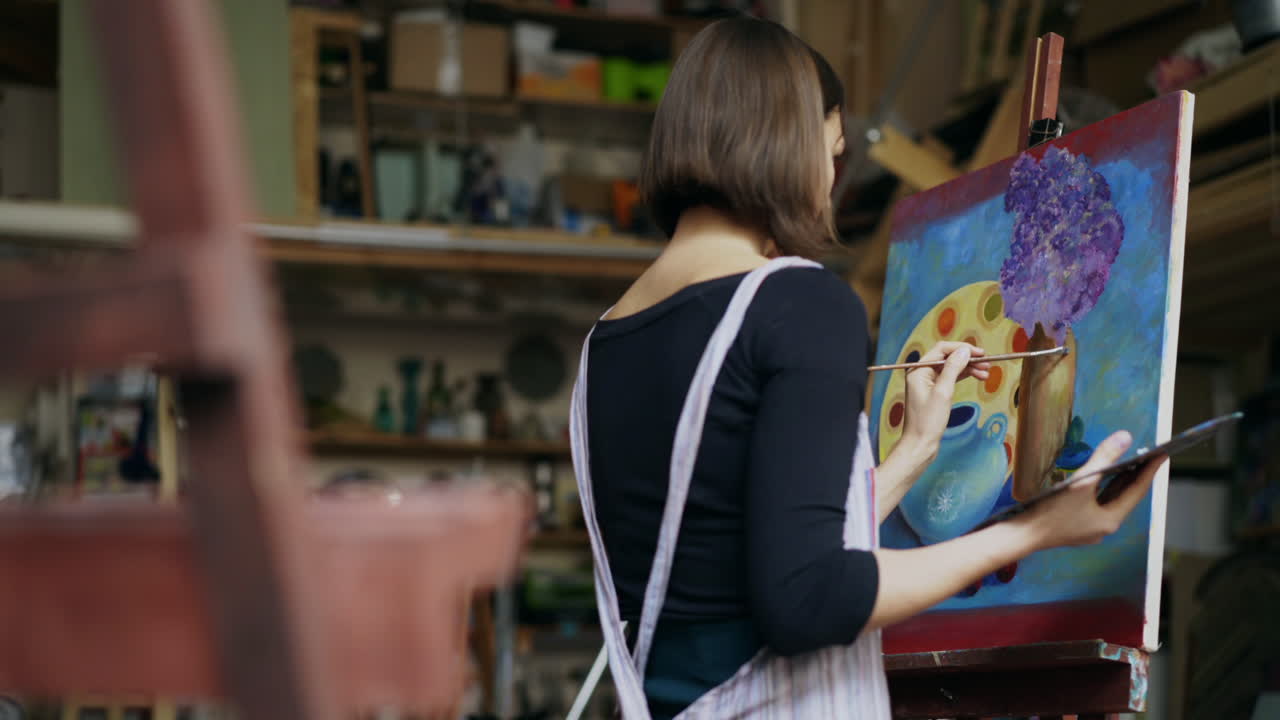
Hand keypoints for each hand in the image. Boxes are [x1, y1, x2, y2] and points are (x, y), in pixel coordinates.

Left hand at [899, 342, 989, 459]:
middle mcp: (921, 373)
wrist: (920, 444)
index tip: (980, 353)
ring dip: (968, 368)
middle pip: (947, 357)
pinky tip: (977, 377)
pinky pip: (950, 378)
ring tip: (986, 372)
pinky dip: (963, 376)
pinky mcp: (933, 392)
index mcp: (918, 370)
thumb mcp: (943, 392)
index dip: (962, 349)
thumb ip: (953, 369)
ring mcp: (927, 383)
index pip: (942, 349)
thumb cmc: (928, 421)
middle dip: (967, 358)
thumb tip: (964, 351)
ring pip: (951, 368)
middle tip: (987, 363)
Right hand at [1014, 430, 1165, 550]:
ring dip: (1119, 482)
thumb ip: (1103, 458)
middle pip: (1125, 496)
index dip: (1150, 470)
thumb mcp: (1080, 482)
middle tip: (1148, 455)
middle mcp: (1104, 526)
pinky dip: (1103, 490)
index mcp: (1111, 520)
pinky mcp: (1076, 526)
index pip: (1137, 490)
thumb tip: (1125, 437)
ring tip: (1130, 462)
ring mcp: (1090, 528)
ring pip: (1111, 501)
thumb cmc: (1050, 511)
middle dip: (1136, 475)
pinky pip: (1097, 504)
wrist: (1021, 535)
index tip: (1163, 453)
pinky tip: (1101, 479)